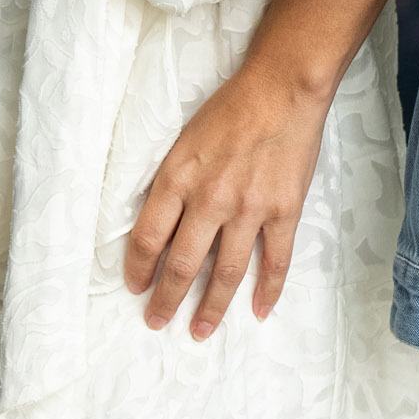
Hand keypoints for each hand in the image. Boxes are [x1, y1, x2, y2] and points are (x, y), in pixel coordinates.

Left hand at [124, 59, 332, 340]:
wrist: (281, 89)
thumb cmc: (228, 108)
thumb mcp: (182, 141)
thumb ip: (171, 182)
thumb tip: (158, 223)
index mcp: (177, 178)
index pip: (148, 237)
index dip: (138, 269)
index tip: (135, 288)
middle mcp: (209, 199)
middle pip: (181, 264)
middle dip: (166, 299)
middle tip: (158, 322)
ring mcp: (249, 209)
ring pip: (225, 272)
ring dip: (211, 307)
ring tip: (200, 330)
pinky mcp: (283, 211)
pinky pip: (275, 260)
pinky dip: (267, 289)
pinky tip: (259, 311)